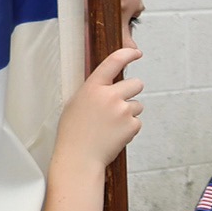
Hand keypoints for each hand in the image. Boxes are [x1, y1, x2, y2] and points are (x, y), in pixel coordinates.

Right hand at [54, 46, 143, 170]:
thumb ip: (93, 91)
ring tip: (110, 125)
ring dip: (129, 113)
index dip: (127, 54)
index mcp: (92, 87)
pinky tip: (114, 135)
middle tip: (119, 104)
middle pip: (137, 84)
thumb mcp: (76, 104)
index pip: (113, 62)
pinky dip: (129, 128)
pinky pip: (137, 122)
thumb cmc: (73, 132)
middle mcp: (110, 96)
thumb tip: (107, 84)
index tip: (136, 52)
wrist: (79, 158)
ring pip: (138, 105)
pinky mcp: (132, 126)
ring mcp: (123, 111)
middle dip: (132, 92)